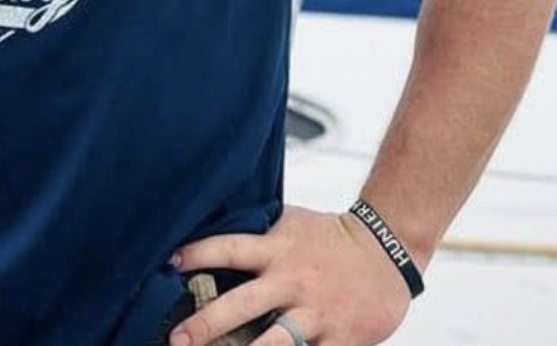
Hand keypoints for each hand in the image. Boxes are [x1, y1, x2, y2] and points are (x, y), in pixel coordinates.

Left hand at [168, 205, 412, 345]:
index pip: (230, 248)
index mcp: (278, 248)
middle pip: (243, 304)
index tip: (169, 261)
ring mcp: (316, 312)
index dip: (199, 253)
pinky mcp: (341, 339)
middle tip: (177, 339)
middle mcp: (292, 280)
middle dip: (207, 323)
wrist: (387, 251)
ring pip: (274, 342)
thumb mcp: (291, 222)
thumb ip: (259, 231)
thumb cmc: (331, 238)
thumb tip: (214, 224)